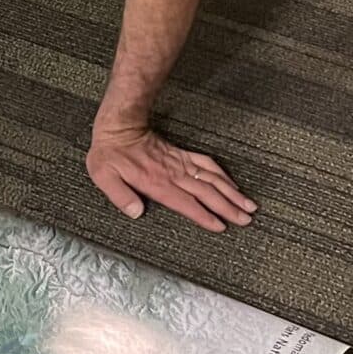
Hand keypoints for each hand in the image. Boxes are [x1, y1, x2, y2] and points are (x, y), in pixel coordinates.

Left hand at [87, 123, 256, 230]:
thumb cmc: (109, 154)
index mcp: (156, 183)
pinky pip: (206, 163)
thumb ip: (120, 196)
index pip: (186, 203)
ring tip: (248, 205)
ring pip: (212, 179)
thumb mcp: (104, 177)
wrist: (118, 127)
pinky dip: (222, 174)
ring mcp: (180, 163)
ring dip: (232, 192)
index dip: (204, 216)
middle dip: (228, 207)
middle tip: (246, 219)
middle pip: (207, 193)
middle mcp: (173, 174)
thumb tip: (136, 212)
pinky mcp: (181, 155)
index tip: (221, 226)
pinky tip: (231, 183)